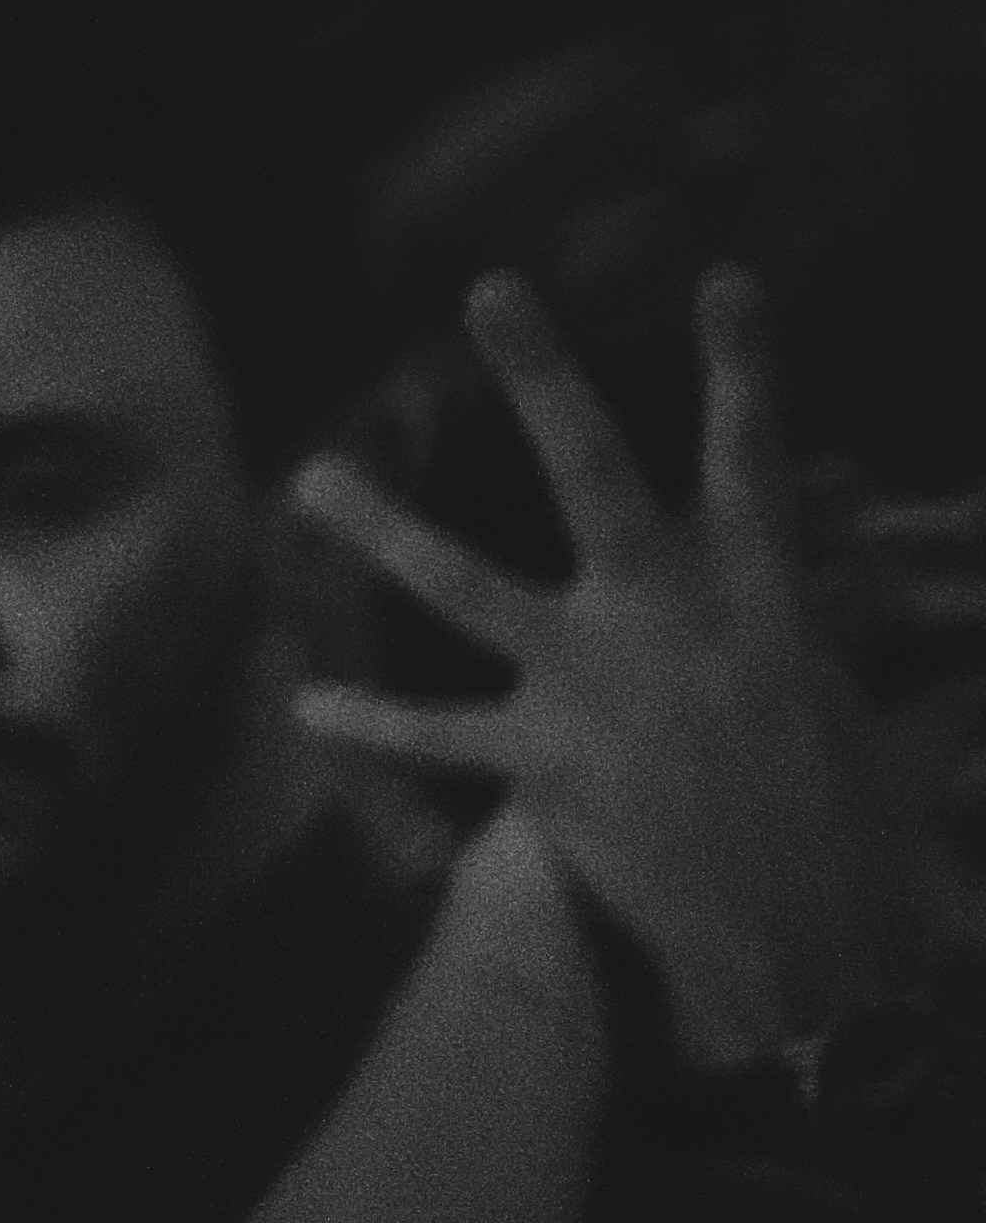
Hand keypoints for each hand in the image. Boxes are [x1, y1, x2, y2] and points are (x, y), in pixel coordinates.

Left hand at [293, 270, 932, 1061]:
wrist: (804, 943)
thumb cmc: (862, 832)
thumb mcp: (902, 729)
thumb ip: (932, 676)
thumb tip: (977, 661)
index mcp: (761, 594)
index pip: (754, 455)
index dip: (744, 365)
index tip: (724, 280)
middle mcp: (666, 617)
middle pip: (592, 472)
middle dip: (543, 377)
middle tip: (490, 289)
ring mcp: (591, 685)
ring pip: (466, 586)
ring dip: (384, 531)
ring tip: (313, 475)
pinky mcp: (540, 762)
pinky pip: (437, 735)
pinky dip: (371, 724)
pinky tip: (303, 707)